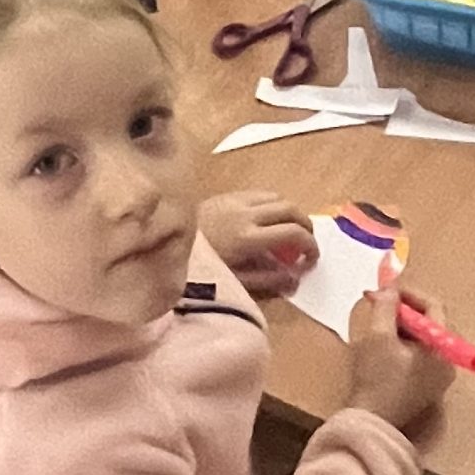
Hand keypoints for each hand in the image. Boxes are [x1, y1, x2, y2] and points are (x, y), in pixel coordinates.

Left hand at [198, 190, 314, 296]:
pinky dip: (271, 204)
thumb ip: (267, 279)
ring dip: (289, 212)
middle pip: (290, 209)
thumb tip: (295, 279)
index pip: (293, 233)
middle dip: (306, 225)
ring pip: (277, 197)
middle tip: (306, 243)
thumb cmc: (199, 268)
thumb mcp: (234, 280)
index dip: (310, 245)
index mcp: (247, 237)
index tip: (311, 259)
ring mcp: (236, 200)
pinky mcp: (226, 195)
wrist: (163, 244)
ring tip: (288, 231)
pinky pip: (259, 193)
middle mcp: (246, 213)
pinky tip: (265, 220)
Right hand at [343, 286, 454, 434]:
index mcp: (442, 348)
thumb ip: (386, 307)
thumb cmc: (376, 379)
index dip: (409, 293)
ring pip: (423, 339)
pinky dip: (403, 345)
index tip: (385, 289)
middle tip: (378, 306)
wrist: (371, 424)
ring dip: (401, 327)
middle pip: (430, 323)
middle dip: (404, 311)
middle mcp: (447, 363)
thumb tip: (390, 288)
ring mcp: (438, 378)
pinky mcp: (425, 388)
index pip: (434, 306)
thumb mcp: (378, 336)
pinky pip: (419, 356)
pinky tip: (383, 347)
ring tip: (377, 325)